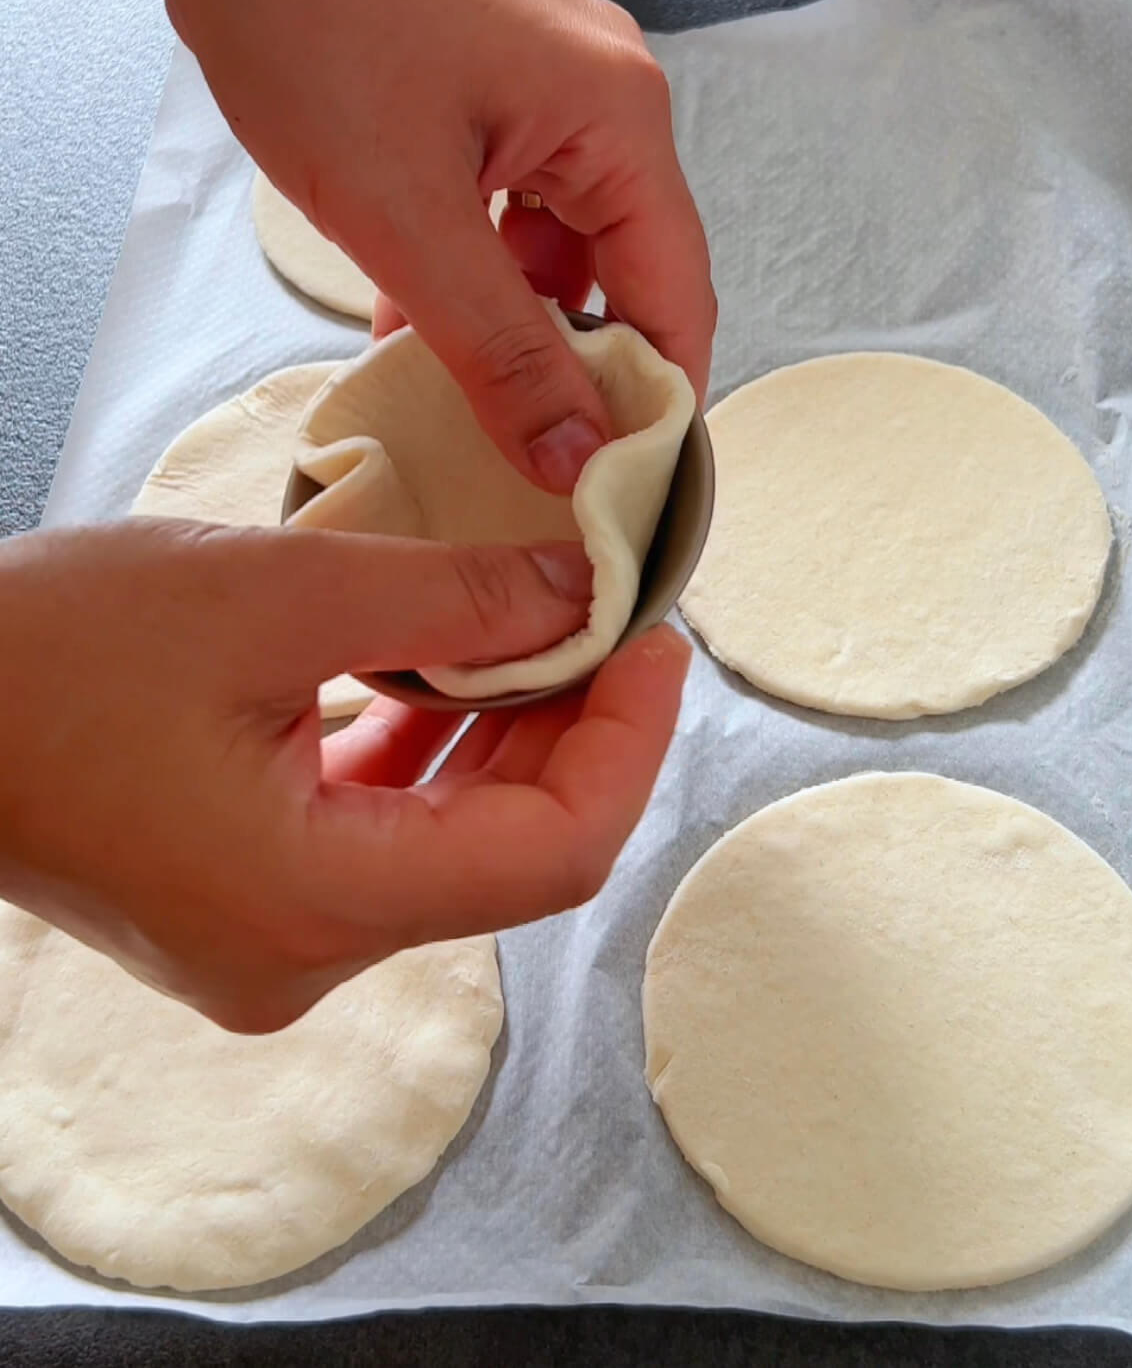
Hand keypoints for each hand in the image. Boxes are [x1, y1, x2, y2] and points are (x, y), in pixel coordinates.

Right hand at [0, 522, 688, 1031]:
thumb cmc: (52, 651)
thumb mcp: (272, 593)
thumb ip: (448, 595)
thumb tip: (582, 592)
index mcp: (312, 907)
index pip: (550, 857)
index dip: (629, 746)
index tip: (657, 640)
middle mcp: (304, 954)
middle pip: (507, 848)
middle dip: (577, 724)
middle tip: (614, 606)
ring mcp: (272, 935)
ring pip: (449, 836)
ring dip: (509, 728)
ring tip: (550, 613)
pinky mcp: (248, 894)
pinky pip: (381, 828)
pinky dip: (433, 745)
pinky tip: (457, 657)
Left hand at [161, 0, 714, 491]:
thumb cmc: (307, 26)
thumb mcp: (404, 222)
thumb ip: (500, 352)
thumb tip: (576, 460)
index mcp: (618, 116)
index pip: (678, 294)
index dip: (653, 403)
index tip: (611, 495)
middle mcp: (608, 97)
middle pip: (628, 274)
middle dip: (579, 370)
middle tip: (530, 465)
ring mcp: (552, 89)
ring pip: (563, 251)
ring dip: (517, 327)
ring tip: (464, 402)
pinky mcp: (498, 92)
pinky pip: (514, 212)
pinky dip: (477, 275)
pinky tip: (422, 331)